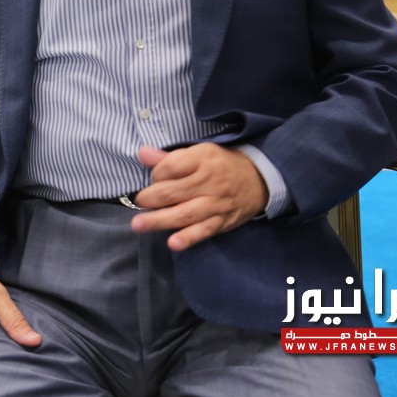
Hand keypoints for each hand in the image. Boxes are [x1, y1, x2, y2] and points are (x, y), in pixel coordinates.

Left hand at [130, 143, 268, 250]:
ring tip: (139, 224)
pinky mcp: (221, 222)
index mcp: (202, 159)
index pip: (171, 167)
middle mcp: (209, 182)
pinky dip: (188, 238)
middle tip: (138, 202)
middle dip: (150, 198)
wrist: (258, 179)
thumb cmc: (220, 164)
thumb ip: (168, 157)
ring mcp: (215, 204)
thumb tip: (142, 153)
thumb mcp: (198, 152)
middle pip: (173, 192)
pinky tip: (173, 244)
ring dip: (159, 220)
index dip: (156, 174)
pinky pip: (203, 231)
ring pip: (184, 214)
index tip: (153, 178)